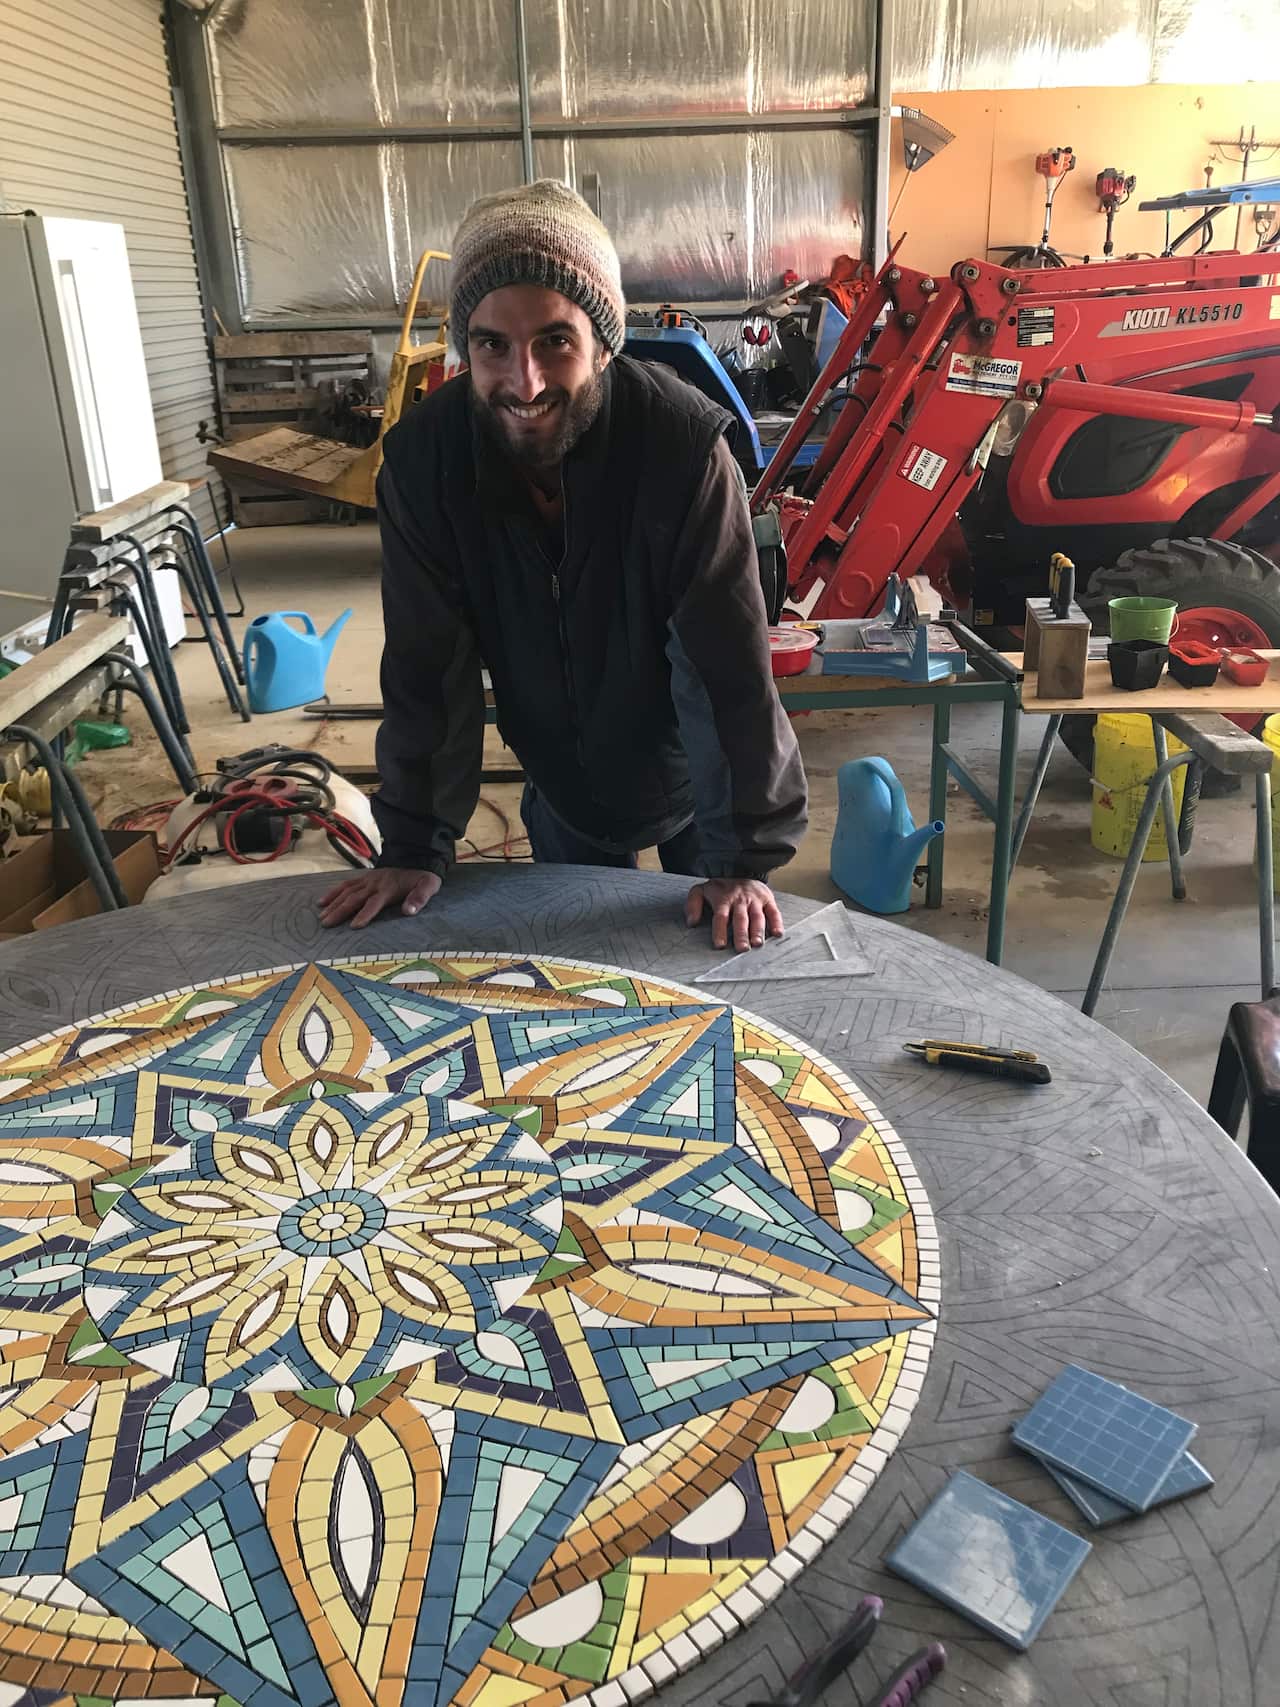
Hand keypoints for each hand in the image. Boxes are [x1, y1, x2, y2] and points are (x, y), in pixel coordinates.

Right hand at [319, 867, 441, 928]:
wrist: (416, 858)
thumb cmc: (421, 877)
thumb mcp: (428, 886)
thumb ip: (419, 898)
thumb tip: (409, 911)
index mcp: (389, 888)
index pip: (374, 903)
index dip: (365, 914)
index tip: (354, 926)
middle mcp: (374, 884)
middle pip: (354, 898)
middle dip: (340, 911)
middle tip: (327, 924)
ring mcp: (367, 880)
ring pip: (346, 892)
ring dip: (333, 904)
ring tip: (322, 917)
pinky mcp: (363, 878)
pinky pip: (345, 884)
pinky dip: (333, 893)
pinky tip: (322, 902)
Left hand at [685, 877, 783, 950]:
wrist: (739, 868)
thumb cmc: (720, 887)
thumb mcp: (701, 890)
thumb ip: (693, 905)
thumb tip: (691, 922)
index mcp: (723, 899)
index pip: (721, 917)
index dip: (720, 931)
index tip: (720, 944)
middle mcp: (740, 900)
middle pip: (740, 919)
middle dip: (741, 934)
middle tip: (742, 948)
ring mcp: (755, 900)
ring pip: (757, 916)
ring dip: (757, 931)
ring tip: (757, 944)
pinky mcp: (767, 899)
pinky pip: (773, 911)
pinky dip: (776, 922)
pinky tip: (777, 933)